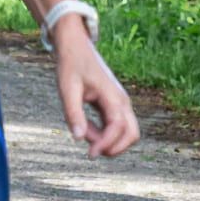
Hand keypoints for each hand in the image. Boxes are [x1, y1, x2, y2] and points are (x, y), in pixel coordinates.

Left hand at [53, 18, 139, 158]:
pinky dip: (104, 134)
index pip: (118, 127)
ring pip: (127, 133)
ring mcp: (120, 103)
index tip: (90, 153)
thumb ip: (73, 114)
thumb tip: (78, 139)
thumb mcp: (67, 89)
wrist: (76, 47)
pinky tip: (86, 127)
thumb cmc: (71, 65)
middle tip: (91, 151)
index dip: (106, 143)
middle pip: (132, 135)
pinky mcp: (114, 105)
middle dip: (115, 148)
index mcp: (113, 96)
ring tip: (85, 133)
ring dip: (109, 141)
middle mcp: (122, 101)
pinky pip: (116, 126)